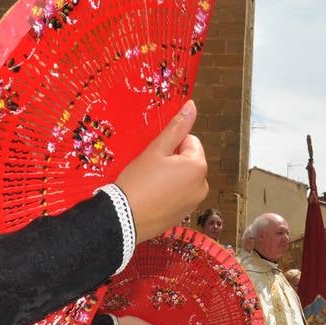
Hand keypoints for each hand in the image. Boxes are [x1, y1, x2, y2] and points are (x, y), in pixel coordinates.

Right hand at [114, 101, 208, 240]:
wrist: (122, 219)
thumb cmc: (138, 180)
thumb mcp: (156, 149)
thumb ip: (177, 127)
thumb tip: (192, 105)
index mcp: (199, 167)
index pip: (190, 141)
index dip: (171, 145)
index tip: (155, 156)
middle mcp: (203, 186)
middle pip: (189, 160)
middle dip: (173, 161)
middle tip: (150, 170)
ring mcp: (194, 203)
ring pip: (183, 178)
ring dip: (171, 177)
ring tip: (150, 184)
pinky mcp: (184, 215)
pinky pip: (179, 195)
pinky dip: (169, 193)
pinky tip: (152, 197)